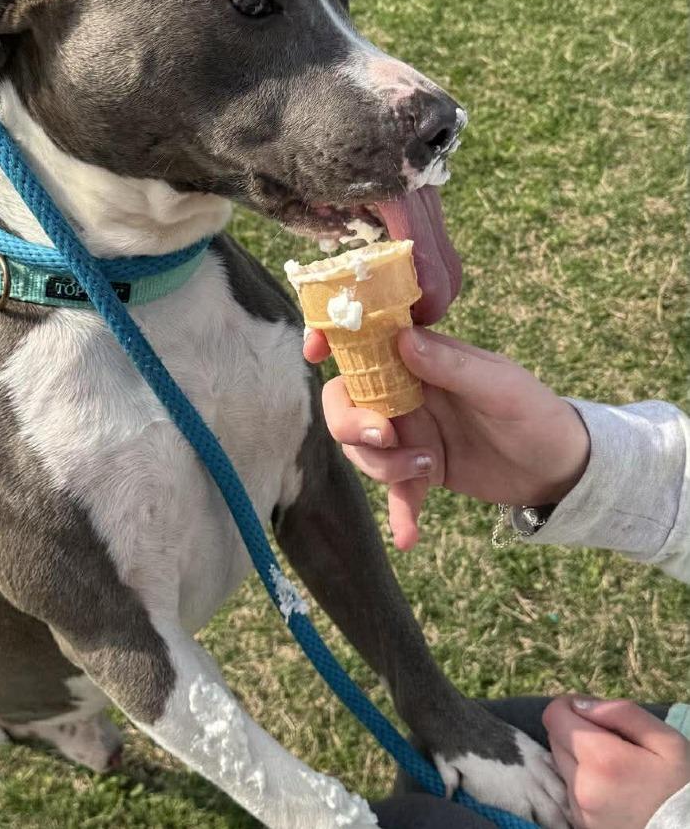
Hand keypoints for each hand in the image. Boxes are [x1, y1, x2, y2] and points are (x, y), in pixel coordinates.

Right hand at [303, 326, 589, 549]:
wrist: (563, 470)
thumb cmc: (537, 413)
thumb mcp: (500, 386)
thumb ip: (450, 366)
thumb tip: (402, 340)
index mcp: (421, 359)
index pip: (365, 343)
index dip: (333, 341)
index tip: (315, 354)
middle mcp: (405, 394)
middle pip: (347, 401)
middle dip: (351, 421)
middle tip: (384, 437)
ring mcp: (409, 433)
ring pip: (362, 448)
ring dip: (383, 465)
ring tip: (428, 471)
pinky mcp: (420, 472)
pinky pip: (395, 492)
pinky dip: (398, 514)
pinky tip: (408, 538)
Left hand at [542, 696, 689, 828]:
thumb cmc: (681, 788)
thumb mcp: (667, 742)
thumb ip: (622, 712)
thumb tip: (580, 703)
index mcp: (600, 758)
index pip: (554, 715)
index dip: (570, 706)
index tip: (593, 714)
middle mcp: (582, 784)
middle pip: (556, 738)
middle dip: (578, 732)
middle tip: (612, 743)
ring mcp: (579, 808)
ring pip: (562, 763)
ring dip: (580, 758)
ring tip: (615, 769)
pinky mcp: (580, 824)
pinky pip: (570, 790)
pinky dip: (584, 783)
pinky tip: (612, 790)